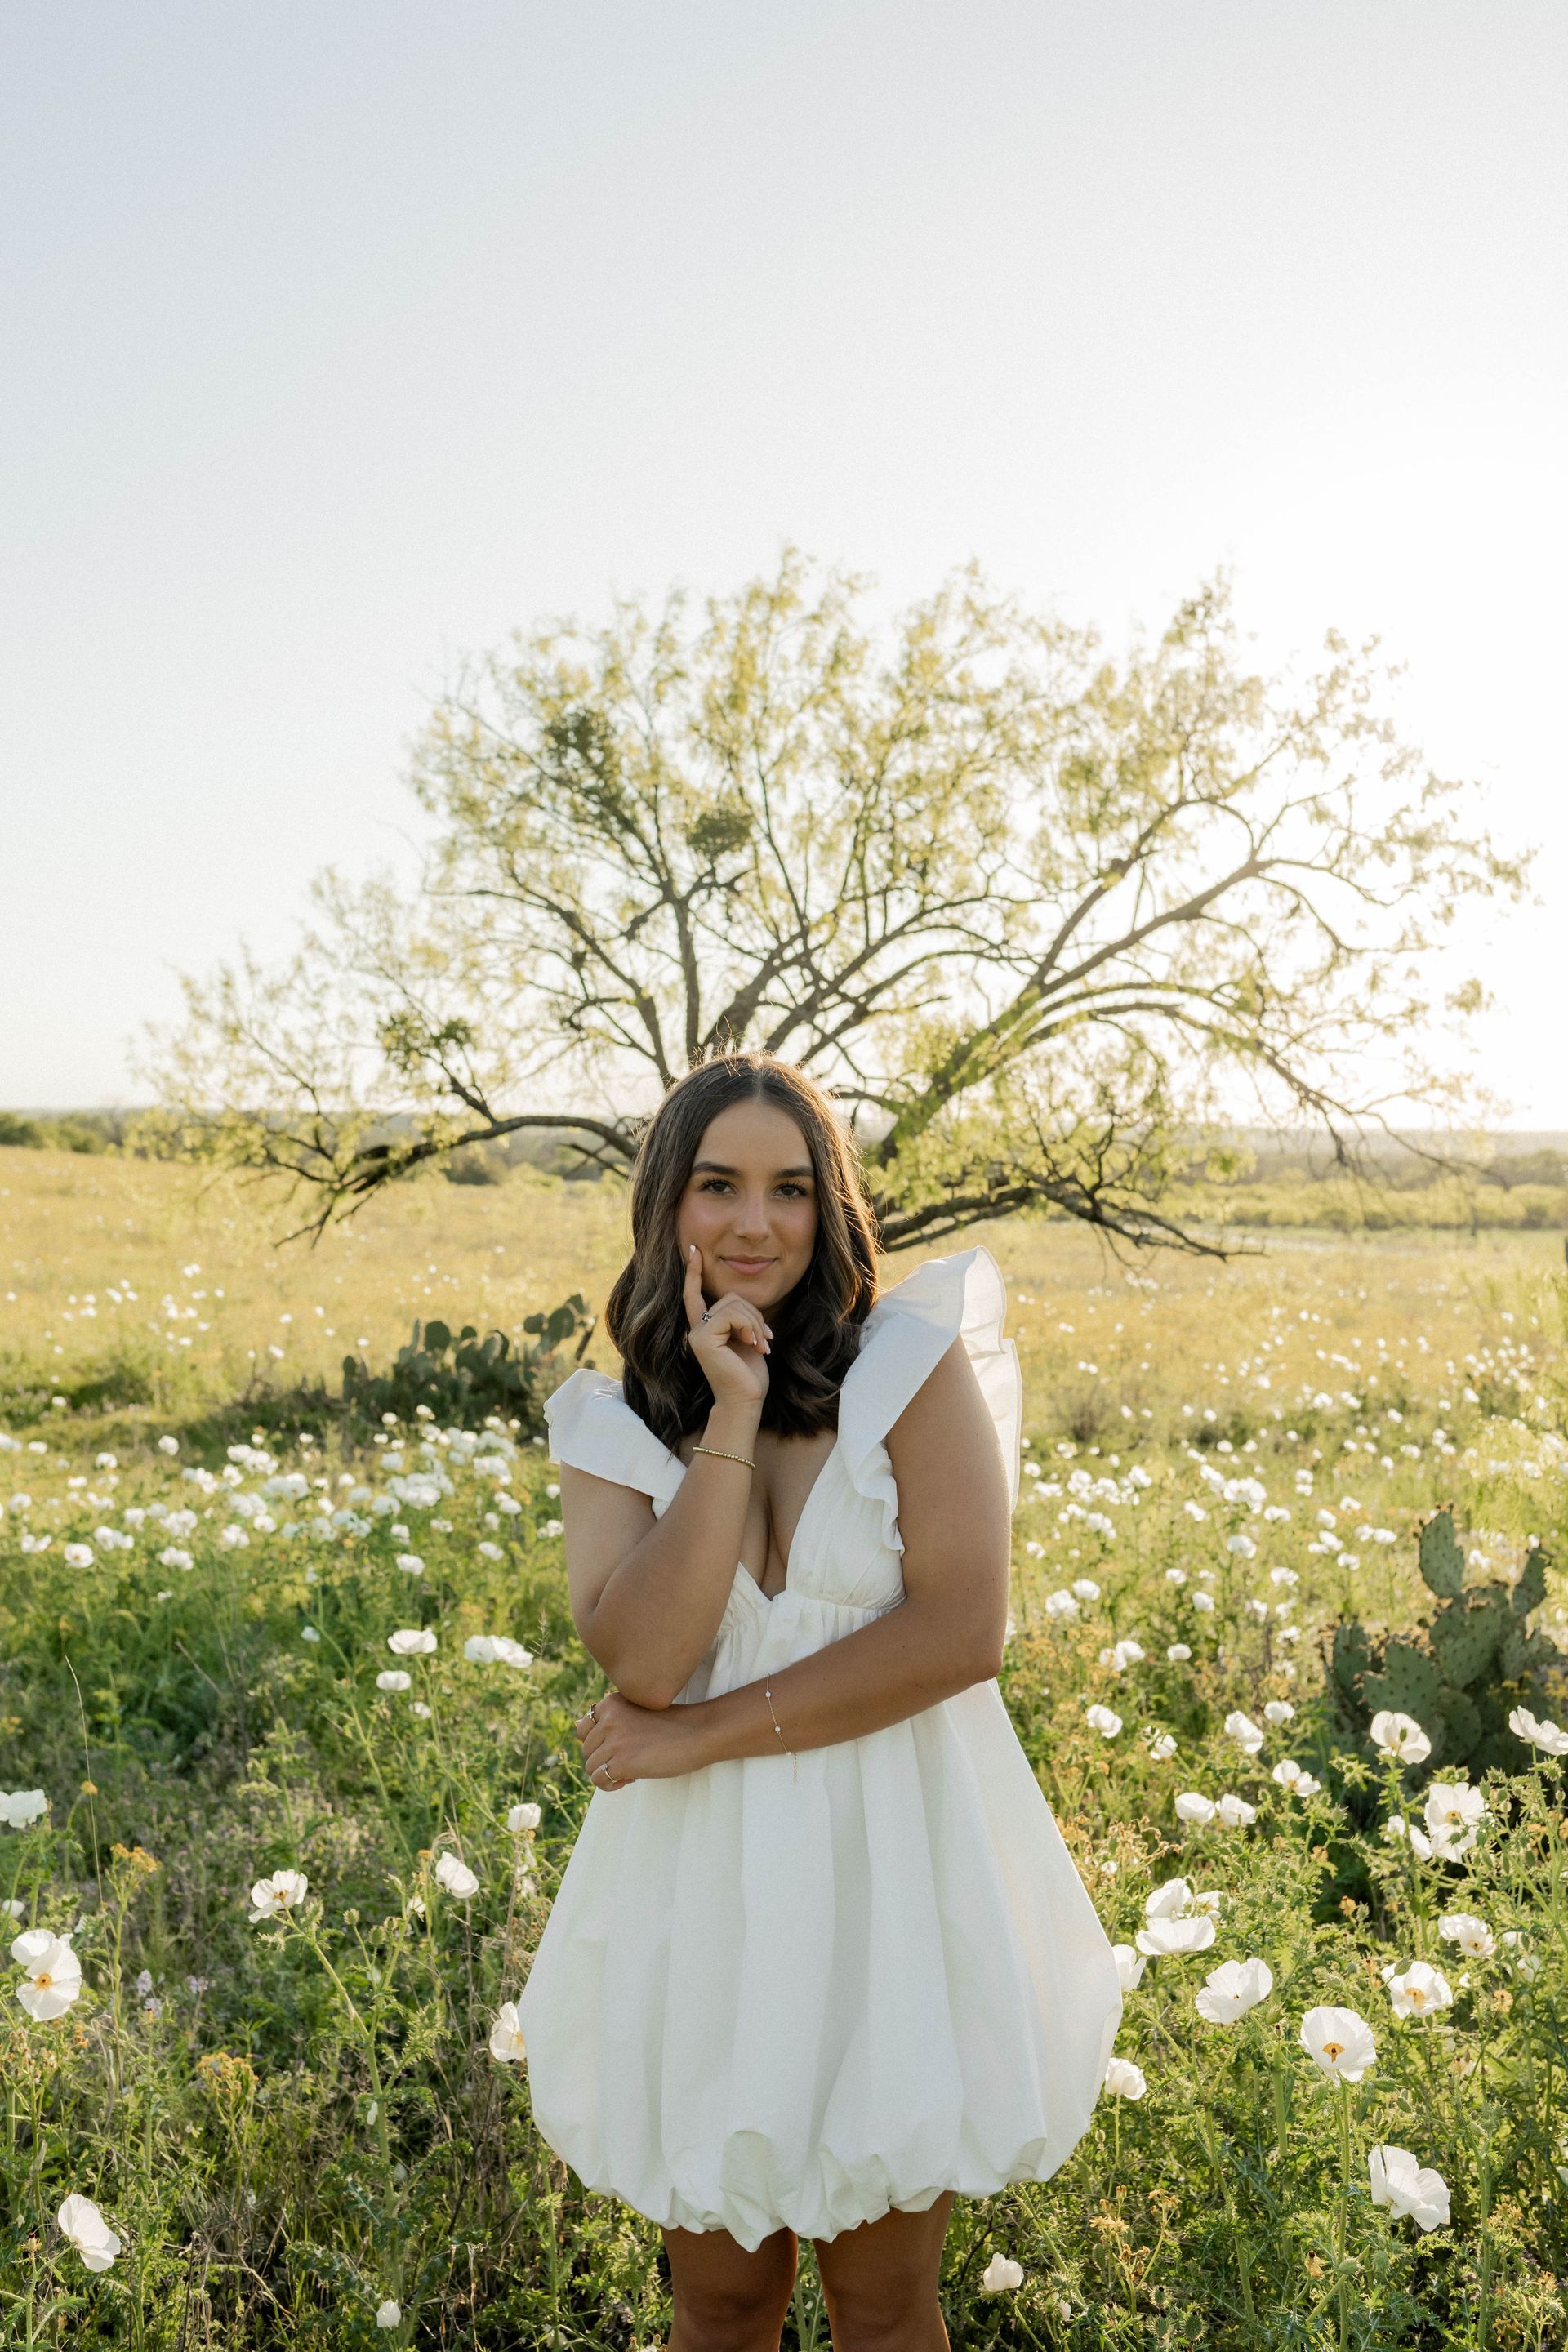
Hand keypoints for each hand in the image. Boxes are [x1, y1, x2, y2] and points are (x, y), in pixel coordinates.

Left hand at [573, 1688, 705, 1789]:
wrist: (700, 1733)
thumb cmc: (672, 1725)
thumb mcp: (636, 1712)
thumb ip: (611, 1719)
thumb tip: (576, 1728)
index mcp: (611, 1702)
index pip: (583, 1728)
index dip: (600, 1742)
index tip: (621, 1746)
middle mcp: (608, 1718)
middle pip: (586, 1750)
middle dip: (604, 1759)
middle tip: (630, 1760)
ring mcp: (614, 1740)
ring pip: (590, 1766)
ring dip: (608, 1773)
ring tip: (632, 1770)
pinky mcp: (621, 1761)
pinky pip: (599, 1780)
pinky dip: (610, 1785)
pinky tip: (630, 1780)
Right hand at [683, 1243, 771, 1410]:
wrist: (745, 1401)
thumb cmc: (749, 1376)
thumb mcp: (746, 1340)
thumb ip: (739, 1319)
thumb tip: (741, 1304)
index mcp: (705, 1329)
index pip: (695, 1295)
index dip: (694, 1272)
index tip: (694, 1250)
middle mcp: (696, 1329)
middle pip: (730, 1297)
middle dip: (755, 1315)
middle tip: (766, 1341)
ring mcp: (697, 1333)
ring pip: (734, 1304)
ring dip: (756, 1323)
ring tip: (762, 1346)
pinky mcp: (702, 1338)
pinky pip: (731, 1315)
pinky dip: (750, 1327)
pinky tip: (755, 1345)